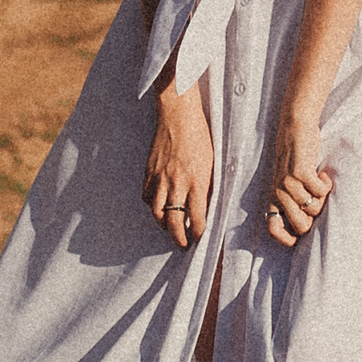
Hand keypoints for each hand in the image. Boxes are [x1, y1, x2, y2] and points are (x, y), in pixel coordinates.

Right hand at [143, 84, 213, 250]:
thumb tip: (209, 207)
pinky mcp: (149, 172)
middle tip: (183, 244)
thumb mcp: (214, 163)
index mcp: (197, 182)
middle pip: (174, 222)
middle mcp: (177, 183)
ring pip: (157, 213)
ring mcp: (160, 178)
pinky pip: (147, 197)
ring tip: (170, 228)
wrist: (178, 116)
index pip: (197, 218)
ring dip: (164, 225)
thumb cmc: (200, 137)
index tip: (200, 238)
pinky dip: (153, 207)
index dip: (198, 233)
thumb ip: (209, 187)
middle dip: (179, 238)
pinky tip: (159, 208)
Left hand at [263, 104, 331, 247]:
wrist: (295, 129)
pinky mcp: (300, 173)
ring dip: (323, 197)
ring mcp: (288, 183)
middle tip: (317, 200)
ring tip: (319, 183)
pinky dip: (326, 184)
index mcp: (273, 197)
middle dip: (315, 217)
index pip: (272, 229)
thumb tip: (307, 224)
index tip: (298, 239)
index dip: (285, 239)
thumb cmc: (296, 159)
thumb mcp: (288, 181)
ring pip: (314, 208)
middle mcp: (278, 193)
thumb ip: (293, 201)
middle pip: (301, 226)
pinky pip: (320, 192)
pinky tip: (323, 175)